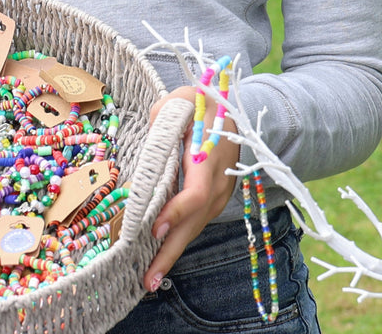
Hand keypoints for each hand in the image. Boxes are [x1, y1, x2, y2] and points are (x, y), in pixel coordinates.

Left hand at [142, 84, 238, 291]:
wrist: (235, 110)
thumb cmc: (202, 103)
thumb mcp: (179, 101)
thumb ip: (160, 121)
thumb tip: (146, 150)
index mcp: (208, 156)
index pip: (196, 192)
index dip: (177, 212)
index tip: (155, 228)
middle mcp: (217, 180)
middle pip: (195, 222)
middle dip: (170, 252)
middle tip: (147, 280)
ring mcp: (221, 191)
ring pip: (196, 227)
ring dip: (173, 252)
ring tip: (149, 277)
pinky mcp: (217, 197)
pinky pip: (197, 221)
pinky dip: (180, 238)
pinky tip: (161, 254)